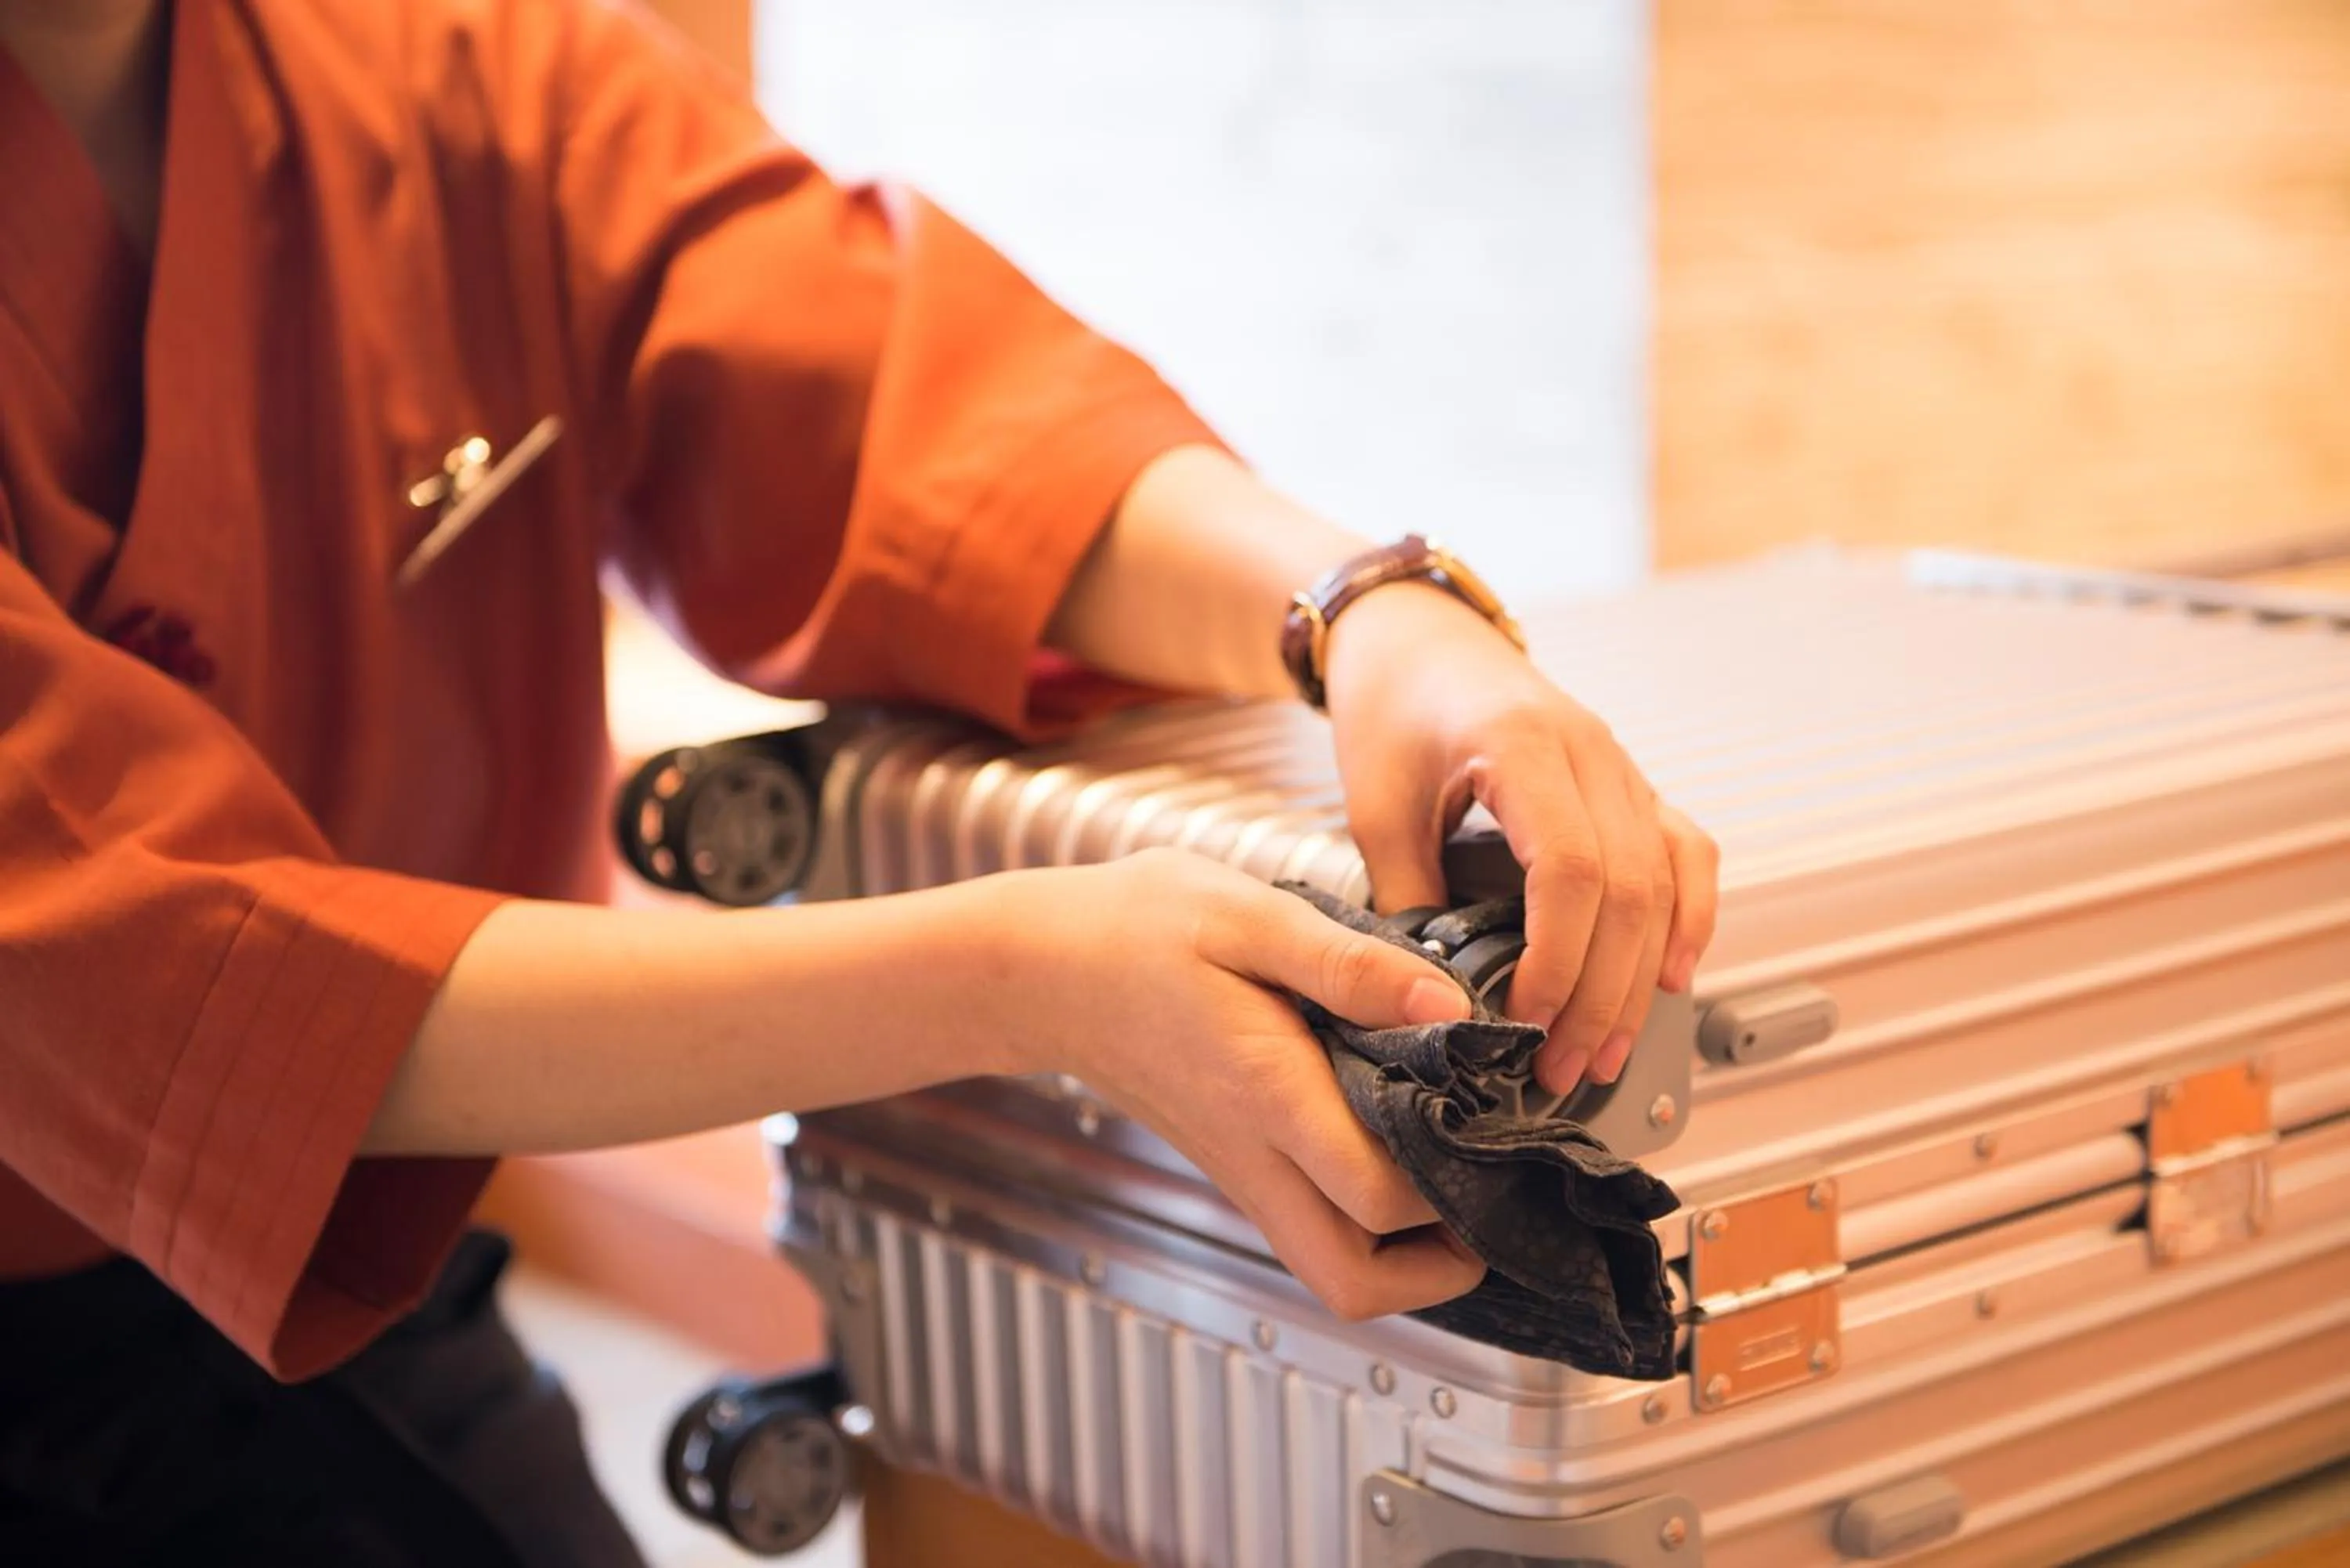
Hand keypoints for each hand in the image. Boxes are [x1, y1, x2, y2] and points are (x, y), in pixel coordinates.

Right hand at [999, 848, 1487, 1320]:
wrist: (1045, 967)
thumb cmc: (1141, 928)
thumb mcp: (1249, 913)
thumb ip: (1351, 963)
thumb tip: (1447, 1004)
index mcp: (1270, 1095)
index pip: (1380, 1197)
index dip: (1455, 1185)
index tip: (1497, 1126)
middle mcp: (1255, 1156)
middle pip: (1355, 1282)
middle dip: (1438, 1267)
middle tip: (1488, 1196)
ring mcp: (1240, 1171)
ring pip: (1331, 1271)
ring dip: (1403, 1259)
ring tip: (1452, 1181)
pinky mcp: (1234, 1165)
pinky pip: (1311, 1231)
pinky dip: (1366, 1225)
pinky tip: (1397, 1150)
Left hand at [1321, 585, 1719, 1096]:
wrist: (1413, 635)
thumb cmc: (1389, 705)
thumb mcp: (1373, 803)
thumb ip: (1405, 893)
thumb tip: (1432, 991)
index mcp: (1523, 745)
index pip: (1575, 869)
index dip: (1560, 958)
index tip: (1525, 1019)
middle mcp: (1591, 752)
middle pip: (1631, 890)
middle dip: (1601, 994)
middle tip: (1562, 1067)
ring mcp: (1621, 767)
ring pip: (1665, 882)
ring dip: (1642, 978)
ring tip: (1605, 1052)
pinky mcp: (1629, 785)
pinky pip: (1686, 853)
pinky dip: (1688, 918)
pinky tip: (1674, 978)